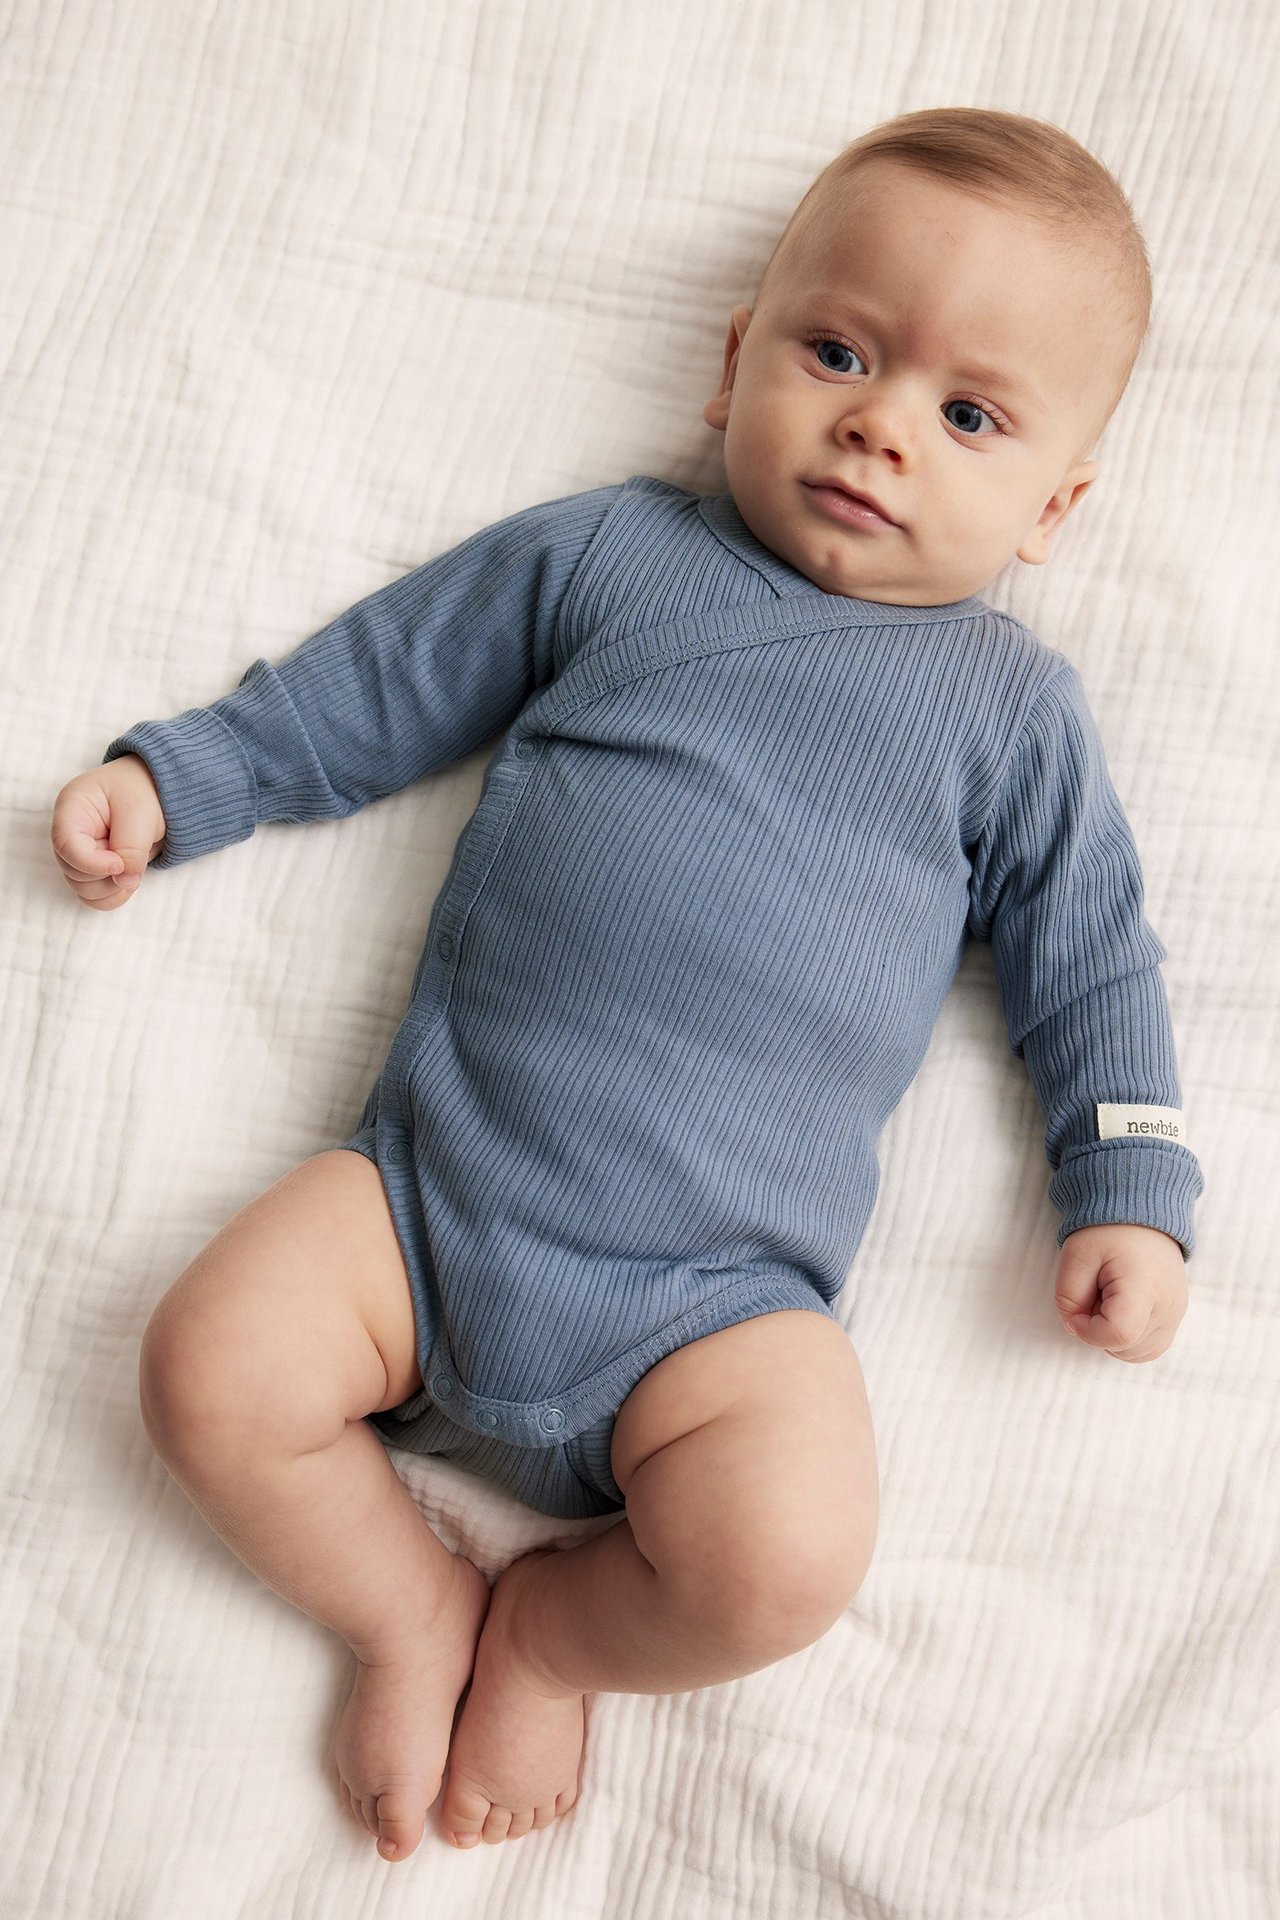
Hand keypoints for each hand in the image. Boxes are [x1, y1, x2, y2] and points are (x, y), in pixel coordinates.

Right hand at [51, 755, 166, 911]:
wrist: (155, 791)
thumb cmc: (142, 791)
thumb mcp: (140, 812)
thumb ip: (131, 848)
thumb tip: (124, 882)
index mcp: (72, 809)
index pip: (66, 846)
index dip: (92, 863)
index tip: (119, 864)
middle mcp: (69, 834)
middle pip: (74, 873)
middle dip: (108, 874)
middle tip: (134, 857)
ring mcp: (79, 854)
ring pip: (84, 890)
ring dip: (114, 887)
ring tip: (135, 864)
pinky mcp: (92, 870)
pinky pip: (96, 897)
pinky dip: (115, 895)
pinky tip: (130, 879)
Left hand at [1054, 1222, 1187, 1362]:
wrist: (1141, 1214)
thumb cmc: (1107, 1231)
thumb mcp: (1076, 1257)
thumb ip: (1068, 1298)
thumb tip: (1075, 1326)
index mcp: (1144, 1286)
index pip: (1119, 1334)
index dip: (1089, 1331)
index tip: (1076, 1313)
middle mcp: (1169, 1306)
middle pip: (1127, 1348)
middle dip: (1099, 1332)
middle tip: (1093, 1298)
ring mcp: (1177, 1312)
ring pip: (1139, 1353)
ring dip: (1114, 1338)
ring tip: (1108, 1301)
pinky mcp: (1177, 1315)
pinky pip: (1151, 1345)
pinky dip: (1129, 1339)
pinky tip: (1119, 1310)